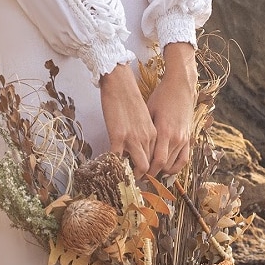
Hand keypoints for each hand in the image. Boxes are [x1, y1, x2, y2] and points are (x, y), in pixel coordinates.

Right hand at [100, 64, 156, 179]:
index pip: (156, 159)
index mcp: (154, 134)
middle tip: (132, 181)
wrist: (120, 83)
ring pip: (139, 167)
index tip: (142, 175)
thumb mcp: (143, 117)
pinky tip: (109, 165)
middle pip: (150, 167)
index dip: (149, 170)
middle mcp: (147, 138)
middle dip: (142, 177)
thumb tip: (139, 145)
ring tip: (122, 177)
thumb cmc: (130, 97)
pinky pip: (117, 158)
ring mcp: (133, 138)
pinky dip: (114, 165)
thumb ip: (144, 132)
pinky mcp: (118, 136)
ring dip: (131, 175)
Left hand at [146, 43, 196, 177]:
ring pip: (174, 165)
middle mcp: (176, 138)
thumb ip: (144, 130)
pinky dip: (176, 167)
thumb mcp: (149, 111)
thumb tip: (131, 145)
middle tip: (141, 177)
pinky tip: (167, 169)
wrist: (181, 86)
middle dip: (152, 174)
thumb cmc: (162, 96)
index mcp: (164, 131)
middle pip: (164, 165)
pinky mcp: (189, 137)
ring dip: (163, 172)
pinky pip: (184, 159)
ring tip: (151, 173)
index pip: (157, 161)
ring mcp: (184, 138)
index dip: (147, 171)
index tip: (137, 174)